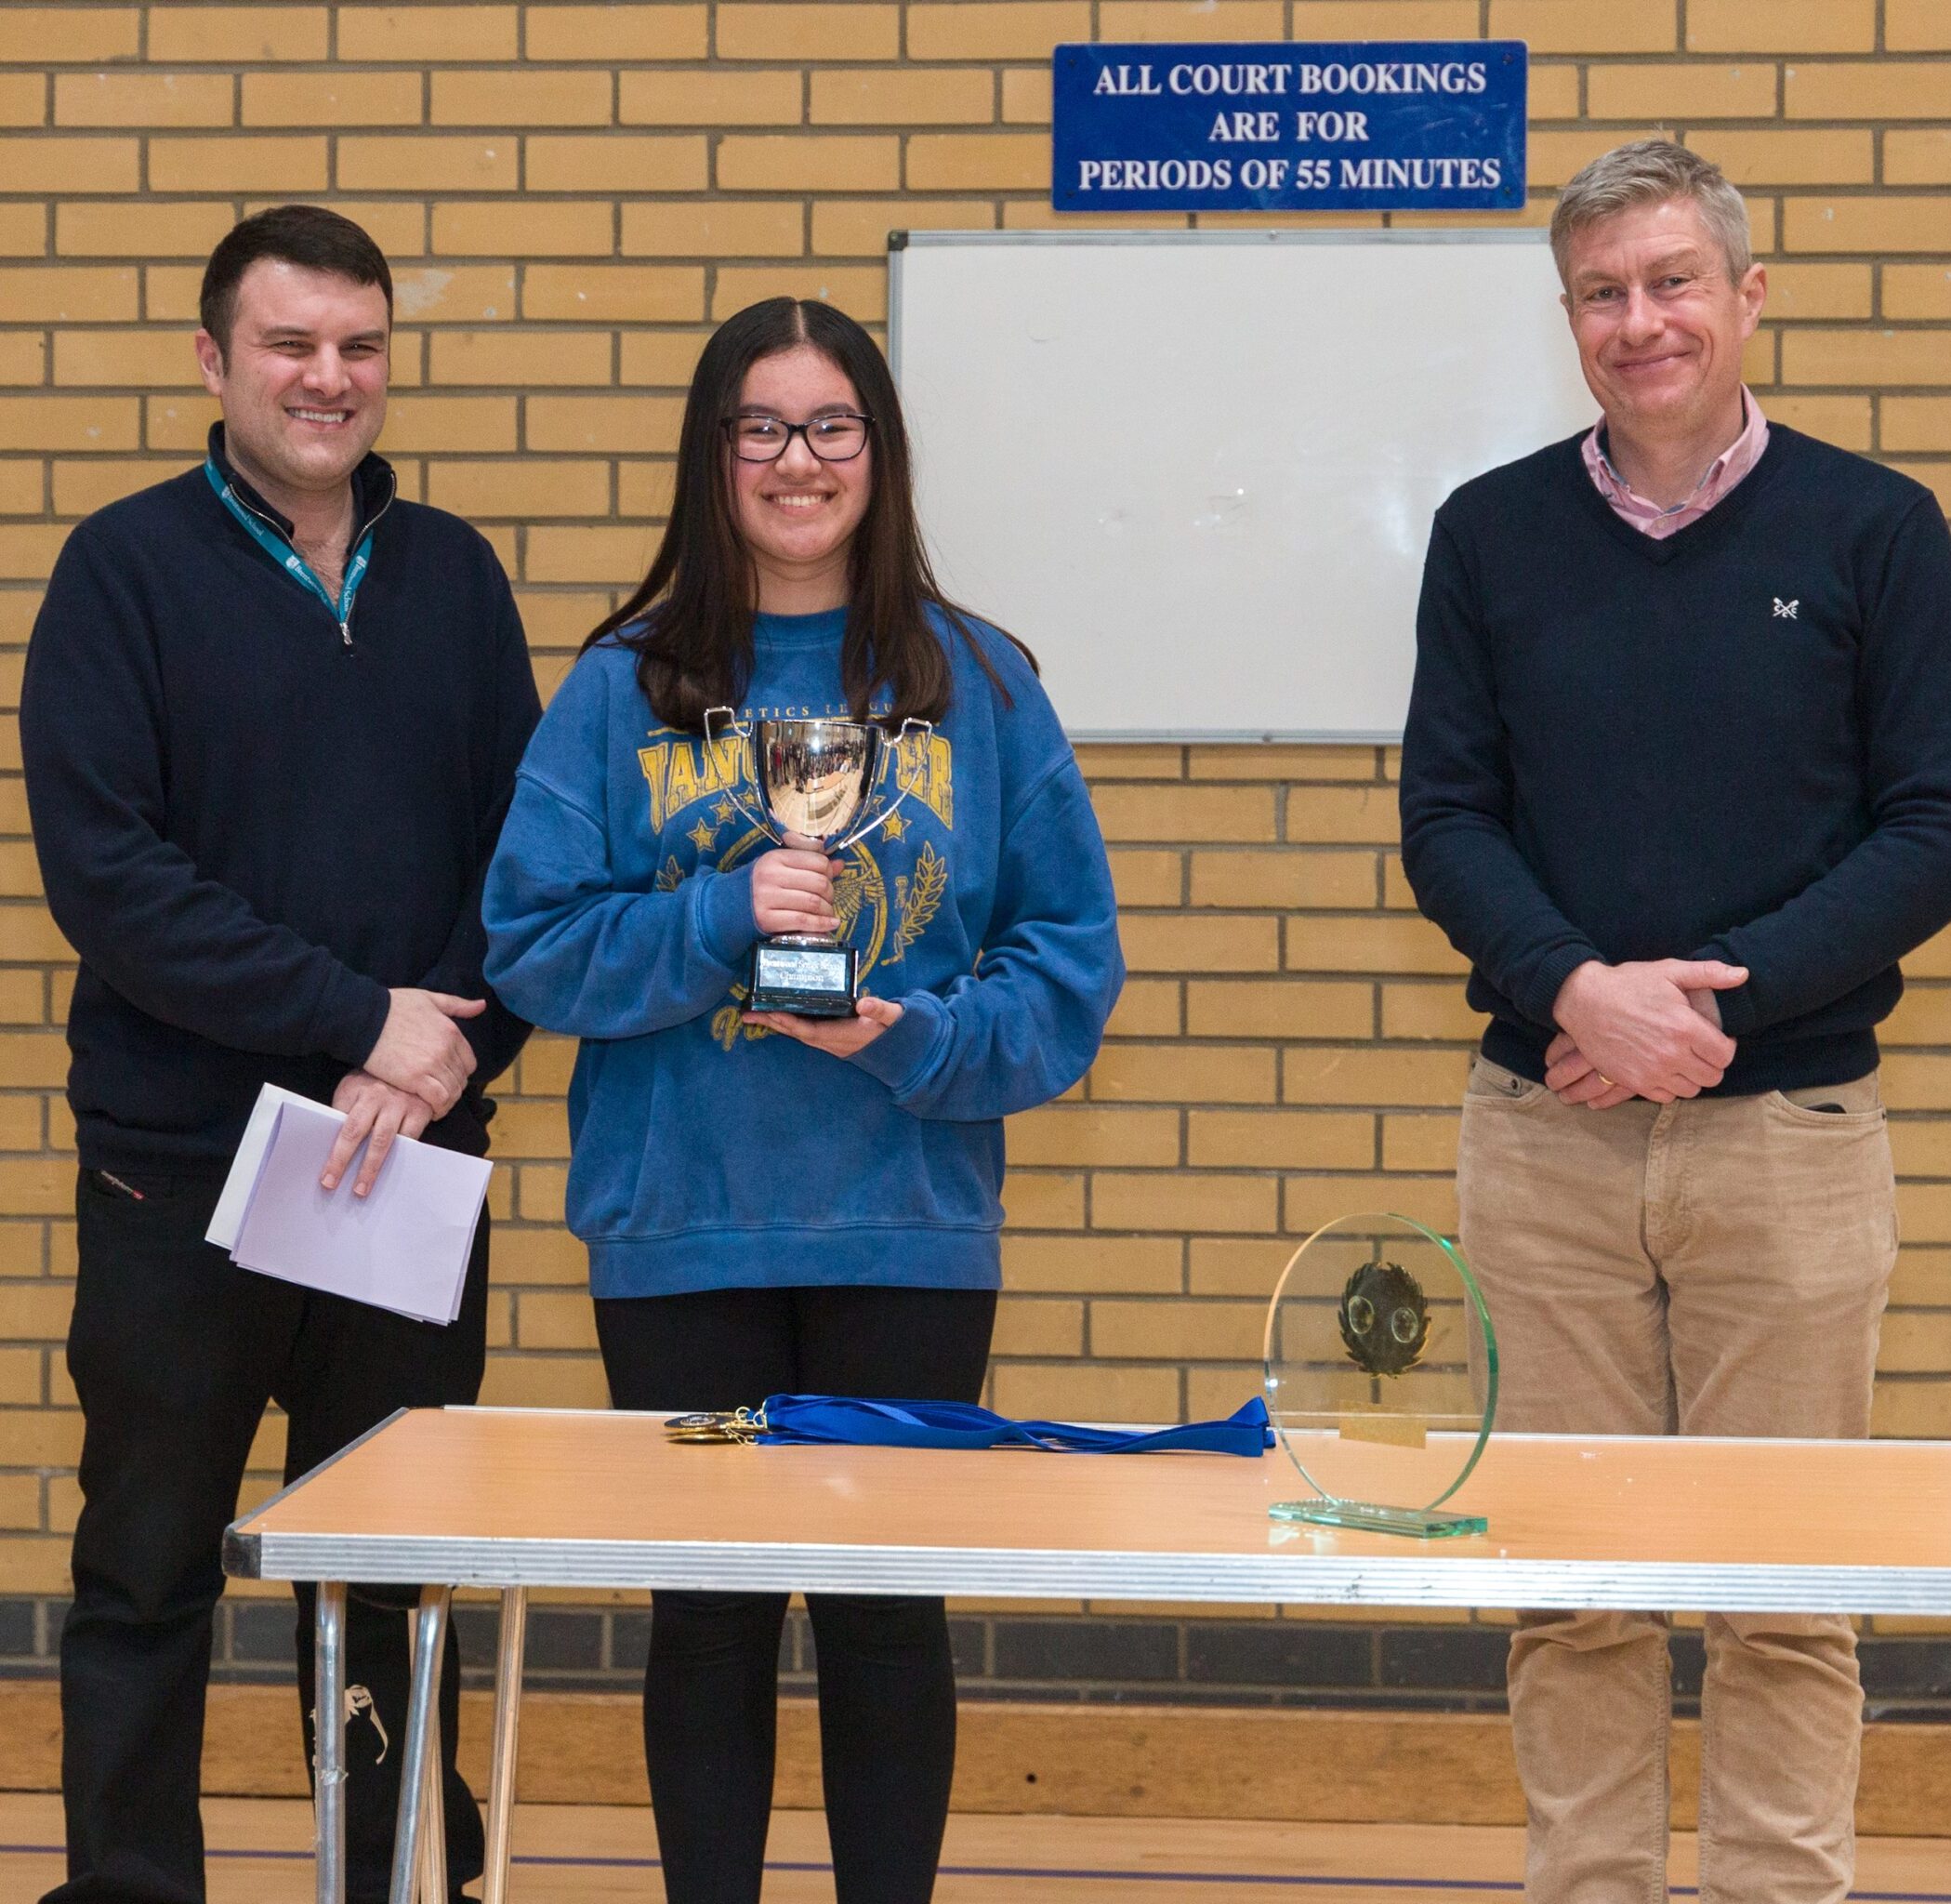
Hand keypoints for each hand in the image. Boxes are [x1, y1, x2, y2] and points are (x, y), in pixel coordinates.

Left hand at [322, 1070, 434, 1196]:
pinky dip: (400, 1157)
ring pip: (383, 1141)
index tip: (323, 1173)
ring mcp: (400, 1103)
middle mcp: (377, 1096)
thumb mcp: (355, 1086)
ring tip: (362, 1188)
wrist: (416, 1061)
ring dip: (371, 1167)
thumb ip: (346, 1108)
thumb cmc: (378, 1081)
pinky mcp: (420, 1110)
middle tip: (332, 1183)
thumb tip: (332, 1141)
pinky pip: (409, 1139)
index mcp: (356, 1089)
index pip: (339, 1122)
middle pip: (356, 1132)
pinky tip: (391, 1173)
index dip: (331, 1149)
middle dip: (342, 1159)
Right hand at [365, 988, 483, 1115]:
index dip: (460, 1074)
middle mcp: (446, 1049)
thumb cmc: (393, 1007)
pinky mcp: (415, 1078)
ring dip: (446, 1102)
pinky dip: (438, 1108)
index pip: (469, 1063)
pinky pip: (438, 1100)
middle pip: (461, 1080)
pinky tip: (429, 1110)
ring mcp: (432, 1064)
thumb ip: (457, 1005)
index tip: (447, 1078)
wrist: (364, 1018)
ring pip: (452, 1092)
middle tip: (439, 1095)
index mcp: (452, 1032)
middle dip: (452, 1089)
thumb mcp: (429, 999)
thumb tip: (481, 1005)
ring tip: (434, 1105)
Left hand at [743, 993, 902, 1057]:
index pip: (809, 1030)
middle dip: (771, 1023)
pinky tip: (777, 1014)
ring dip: (775, 1024)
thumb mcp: (892, 1018)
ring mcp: (829, 1041)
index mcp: (841, 1036)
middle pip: (795, 1032)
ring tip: (753, 1014)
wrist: (901, 1051)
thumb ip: (881, 1010)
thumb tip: (864, 1003)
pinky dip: (788, 1023)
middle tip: (746, 1013)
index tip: (772, 1013)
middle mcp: (830, 1041)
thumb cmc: (895, 1030)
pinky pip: (803, 1030)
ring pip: (796, 1032)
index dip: (790, 1023)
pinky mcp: (830, 1037)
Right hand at [750, 833, 842, 938]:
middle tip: (829, 900)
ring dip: (827, 910)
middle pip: (818, 883)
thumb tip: (840, 864)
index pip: (817, 861)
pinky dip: (822, 924)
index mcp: (775, 858)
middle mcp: (771, 876)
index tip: (829, 880)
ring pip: (813, 902)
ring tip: (828, 914)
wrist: (726, 907)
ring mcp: (767, 898)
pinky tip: (831, 924)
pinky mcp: (766, 919)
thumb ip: (808, 865)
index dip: (830, 872)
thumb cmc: (759, 886)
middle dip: (830, 893)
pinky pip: (803, 920)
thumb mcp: (779, 868)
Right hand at [1550, 958, 1746, 1104]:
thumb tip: (1743, 974)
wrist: (1583, 1001)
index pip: (1725, 1055)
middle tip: (1699, 1049)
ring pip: (1691, 1089)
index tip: (1715, 1038)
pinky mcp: (1633, 1082)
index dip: (1725, 1046)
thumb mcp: (1669, 970)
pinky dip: (1669, 1086)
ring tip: (1681, 1058)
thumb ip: (1709, 973)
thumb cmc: (1628, 984)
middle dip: (1711, 1063)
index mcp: (1685, 1027)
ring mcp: (1651, 1071)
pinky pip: (1666, 1096)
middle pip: (1712, 1076)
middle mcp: (1671, 1054)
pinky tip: (1662, 1067)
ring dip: (1691, 1076)